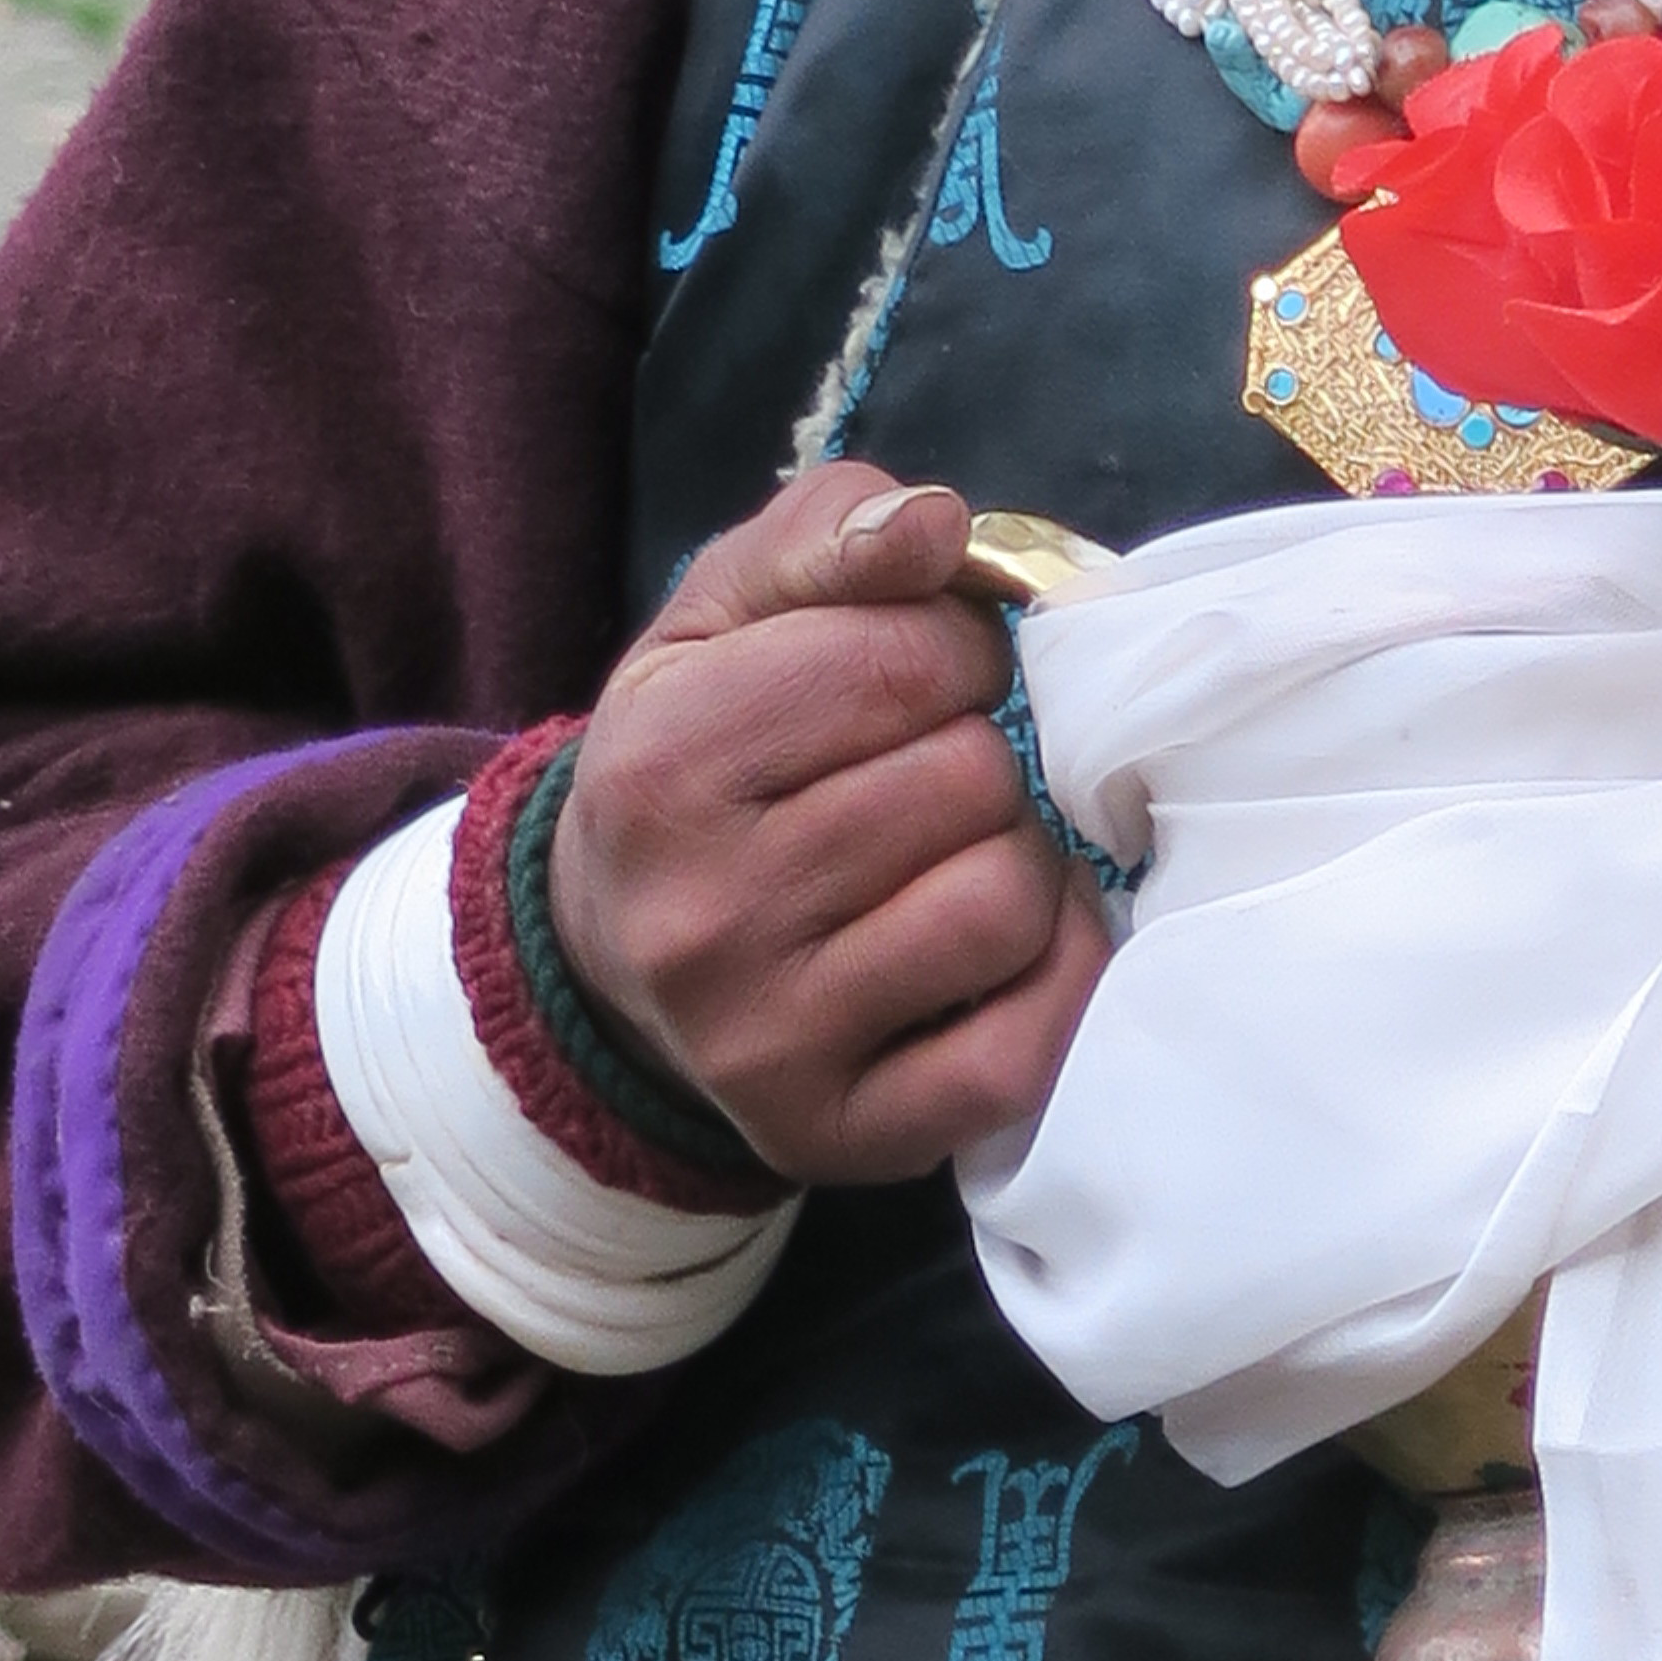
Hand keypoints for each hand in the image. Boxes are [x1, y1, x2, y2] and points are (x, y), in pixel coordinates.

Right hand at [546, 466, 1113, 1185]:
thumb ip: (830, 533)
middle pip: (970, 779)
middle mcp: (703, 911)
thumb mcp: (726, 615)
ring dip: (1016, 863)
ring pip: (1008, 901)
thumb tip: (933, 526)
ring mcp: (770, 1039)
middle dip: (978, 754)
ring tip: (950, 858)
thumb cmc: (701, 757)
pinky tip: (1001, 952)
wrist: (610, 957)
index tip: (918, 677)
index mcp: (664, 761)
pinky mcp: (840, 1134)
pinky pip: (1024, 1047)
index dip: (950, 649)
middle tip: (926, 775)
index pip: (905, 658)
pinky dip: (1051, 982)